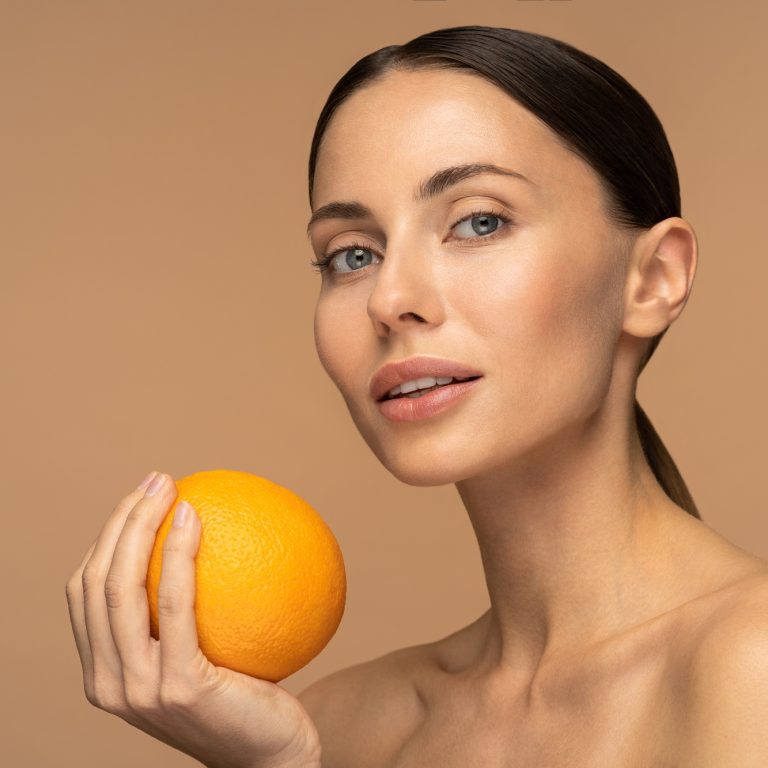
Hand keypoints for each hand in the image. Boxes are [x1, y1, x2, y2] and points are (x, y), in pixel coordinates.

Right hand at [65, 471, 321, 767]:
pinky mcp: (177, 686)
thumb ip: (185, 613)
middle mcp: (108, 684)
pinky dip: (178, 554)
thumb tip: (198, 536)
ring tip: (170, 487)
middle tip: (157, 480)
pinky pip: (175, 604)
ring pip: (120, 588)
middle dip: (121, 520)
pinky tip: (196, 517)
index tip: (142, 498)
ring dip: (141, 525)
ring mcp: (138, 689)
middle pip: (96, 581)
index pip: (86, 592)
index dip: (106, 537)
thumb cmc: (244, 696)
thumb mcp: (201, 653)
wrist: (273, 753)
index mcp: (105, 674)